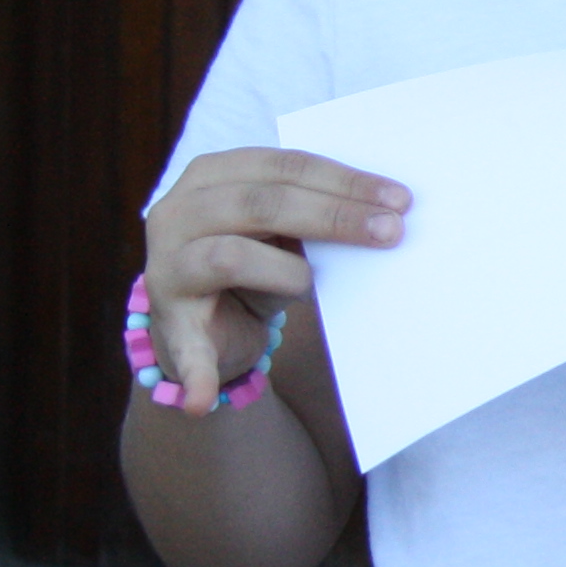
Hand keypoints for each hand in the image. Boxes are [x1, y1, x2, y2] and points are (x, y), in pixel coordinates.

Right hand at [139, 149, 404, 413]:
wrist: (207, 324)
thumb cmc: (260, 262)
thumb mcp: (285, 230)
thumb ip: (316, 213)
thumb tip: (387, 212)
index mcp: (213, 175)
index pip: (284, 165)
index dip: (343, 180)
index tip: (398, 198)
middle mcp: (178, 212)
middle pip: (262, 204)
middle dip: (333, 215)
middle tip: (391, 230)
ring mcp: (166, 266)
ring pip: (229, 256)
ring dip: (288, 273)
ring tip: (317, 286)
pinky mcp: (169, 322)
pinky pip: (185, 347)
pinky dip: (198, 374)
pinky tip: (204, 401)